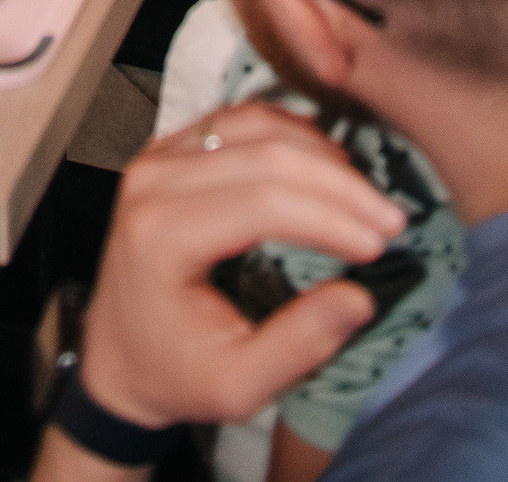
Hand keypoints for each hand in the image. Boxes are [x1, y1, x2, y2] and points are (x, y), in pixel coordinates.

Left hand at [75, 107, 403, 434]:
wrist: (116, 359)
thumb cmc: (176, 374)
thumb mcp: (238, 386)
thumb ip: (298, 345)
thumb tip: (361, 297)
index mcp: (161, 234)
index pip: (262, 202)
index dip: (330, 217)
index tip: (381, 245)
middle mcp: (152, 180)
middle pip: (263, 154)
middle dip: (338, 184)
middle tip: (391, 219)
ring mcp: (158, 155)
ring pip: (254, 123)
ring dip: (320, 152)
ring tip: (367, 194)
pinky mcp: (171, 147)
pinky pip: (239, 120)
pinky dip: (291, 133)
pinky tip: (329, 164)